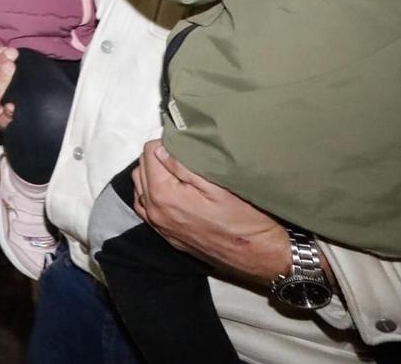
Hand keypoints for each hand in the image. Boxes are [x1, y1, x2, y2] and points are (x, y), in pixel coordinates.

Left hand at [131, 142, 296, 285]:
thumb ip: (184, 165)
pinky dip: (153, 194)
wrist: (260, 256)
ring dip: (154, 175)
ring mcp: (160, 226)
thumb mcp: (219, 184)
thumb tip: (161, 148)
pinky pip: (146, 207)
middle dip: (158, 157)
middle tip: (185, 156)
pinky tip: (172, 190)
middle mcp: (155, 212)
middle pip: (142, 168)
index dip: (167, 144)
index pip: (149, 153)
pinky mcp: (168, 236)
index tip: (185, 145)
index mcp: (164, 195)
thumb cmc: (246, 219)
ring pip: (141, 187)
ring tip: (179, 171)